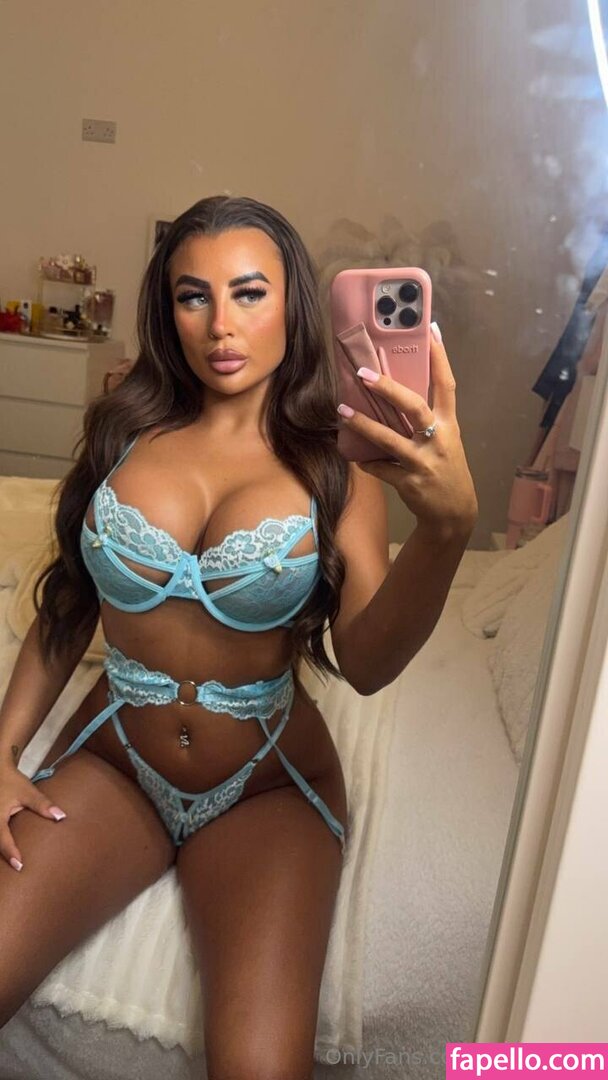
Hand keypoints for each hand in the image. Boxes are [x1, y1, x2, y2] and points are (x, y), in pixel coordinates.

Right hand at [0, 762, 66, 871]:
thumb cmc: (12, 781)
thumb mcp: (27, 791)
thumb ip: (42, 804)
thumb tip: (61, 816)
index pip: (3, 840)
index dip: (11, 854)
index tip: (19, 867)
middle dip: (2, 859)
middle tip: (14, 874)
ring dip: (0, 852)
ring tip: (8, 871)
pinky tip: (5, 856)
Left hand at [337, 323, 477, 536]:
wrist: (454, 513)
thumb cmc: (445, 469)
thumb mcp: (445, 440)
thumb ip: (426, 419)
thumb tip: (394, 390)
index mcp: (449, 425)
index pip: (446, 385)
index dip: (440, 357)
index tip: (431, 330)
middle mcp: (438, 440)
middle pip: (413, 407)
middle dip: (388, 389)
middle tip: (363, 373)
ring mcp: (423, 462)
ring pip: (388, 439)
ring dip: (363, 424)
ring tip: (342, 411)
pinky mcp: (409, 483)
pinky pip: (380, 468)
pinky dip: (365, 461)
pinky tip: (352, 454)